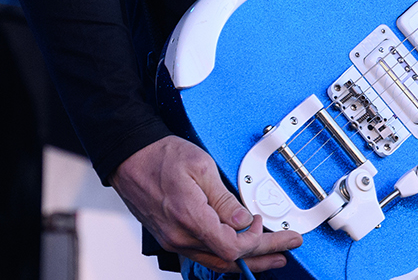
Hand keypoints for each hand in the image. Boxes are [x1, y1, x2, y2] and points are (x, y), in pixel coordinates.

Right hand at [112, 135, 301, 272]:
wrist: (130, 158)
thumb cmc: (161, 157)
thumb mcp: (201, 167)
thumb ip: (225, 198)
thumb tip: (244, 220)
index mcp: (190, 217)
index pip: (232, 246)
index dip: (256, 240)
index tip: (266, 224)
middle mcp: (180, 236)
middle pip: (228, 259)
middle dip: (263, 256)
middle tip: (287, 248)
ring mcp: (174, 240)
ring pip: (216, 261)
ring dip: (247, 261)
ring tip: (271, 257)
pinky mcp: (172, 238)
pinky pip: (204, 254)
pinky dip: (226, 255)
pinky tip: (240, 251)